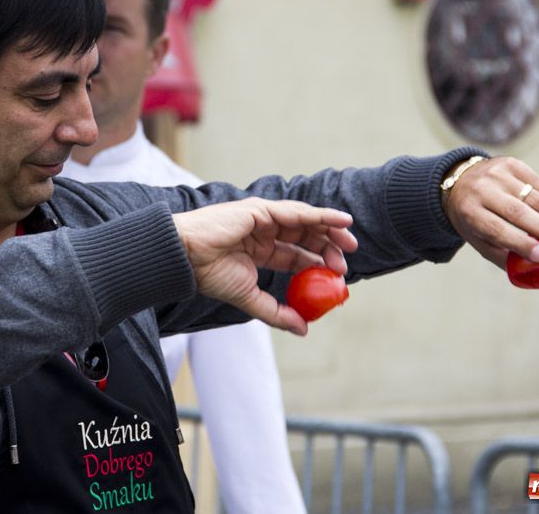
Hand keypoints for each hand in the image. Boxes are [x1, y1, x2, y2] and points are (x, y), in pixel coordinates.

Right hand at [173, 198, 356, 335]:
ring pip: (306, 222)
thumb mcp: (249, 298)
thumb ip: (276, 313)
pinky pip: (298, 212)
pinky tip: (341, 221)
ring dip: (331, 230)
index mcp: (259, 250)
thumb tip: (303, 329)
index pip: (296, 255)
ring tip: (350, 243)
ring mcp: (263, 218)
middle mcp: (264, 231)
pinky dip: (322, 215)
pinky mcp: (262, 210)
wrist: (187, 258)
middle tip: (346, 263)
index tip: (337, 277)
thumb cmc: (210, 275)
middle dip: (329, 247)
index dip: (318, 263)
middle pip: (305, 236)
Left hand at [444, 156, 538, 267]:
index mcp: (468, 211)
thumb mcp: (480, 241)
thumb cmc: (474, 220)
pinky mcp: (510, 162)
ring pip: (532, 197)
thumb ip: (507, 260)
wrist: (459, 183)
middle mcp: (480, 189)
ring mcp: (495, 173)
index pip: (497, 229)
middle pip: (517, 212)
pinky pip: (538, 184)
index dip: (521, 242)